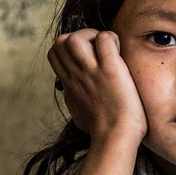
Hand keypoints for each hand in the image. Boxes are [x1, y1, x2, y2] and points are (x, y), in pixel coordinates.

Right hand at [47, 29, 147, 143]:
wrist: (115, 139)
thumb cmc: (101, 131)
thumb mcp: (78, 113)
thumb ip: (72, 100)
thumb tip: (70, 96)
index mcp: (69, 84)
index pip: (55, 52)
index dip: (70, 45)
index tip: (88, 53)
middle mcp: (77, 76)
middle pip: (61, 41)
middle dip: (80, 36)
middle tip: (99, 48)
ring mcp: (92, 72)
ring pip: (76, 38)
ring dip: (93, 35)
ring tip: (109, 47)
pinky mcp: (110, 71)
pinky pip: (104, 39)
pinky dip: (112, 38)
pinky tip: (120, 51)